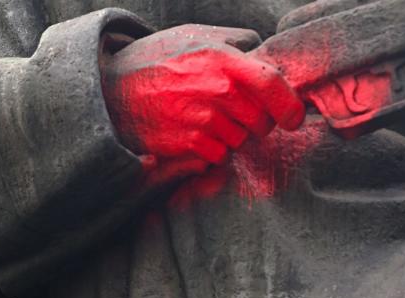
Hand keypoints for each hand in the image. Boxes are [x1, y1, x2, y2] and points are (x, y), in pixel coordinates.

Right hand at [101, 25, 304, 185]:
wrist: (111, 91)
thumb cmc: (154, 60)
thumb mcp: (193, 35)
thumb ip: (232, 41)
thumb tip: (262, 49)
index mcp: (222, 59)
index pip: (272, 84)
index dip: (290, 105)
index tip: (294, 117)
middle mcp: (216, 90)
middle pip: (261, 121)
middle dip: (256, 123)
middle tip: (236, 115)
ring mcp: (202, 120)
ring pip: (241, 141)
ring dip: (232, 136)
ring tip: (206, 120)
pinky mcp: (188, 144)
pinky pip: (219, 156)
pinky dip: (212, 151)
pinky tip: (194, 135)